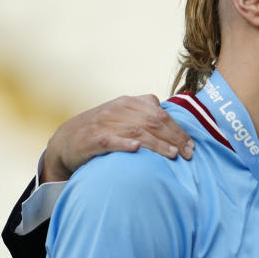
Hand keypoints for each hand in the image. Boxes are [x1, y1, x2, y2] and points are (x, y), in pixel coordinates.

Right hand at [42, 95, 193, 182]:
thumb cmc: (103, 130)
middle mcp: (118, 110)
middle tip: (188, 154)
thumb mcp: (124, 116)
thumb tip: (173, 120)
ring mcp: (104, 123)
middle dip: (174, 138)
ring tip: (172, 155)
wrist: (66, 140)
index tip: (191, 146)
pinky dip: (124, 144)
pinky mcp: (92, 139)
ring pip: (136, 131)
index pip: (160, 114)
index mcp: (129, 103)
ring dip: (156, 143)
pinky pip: (110, 140)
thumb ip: (146, 114)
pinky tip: (136, 149)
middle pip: (153, 122)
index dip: (178, 130)